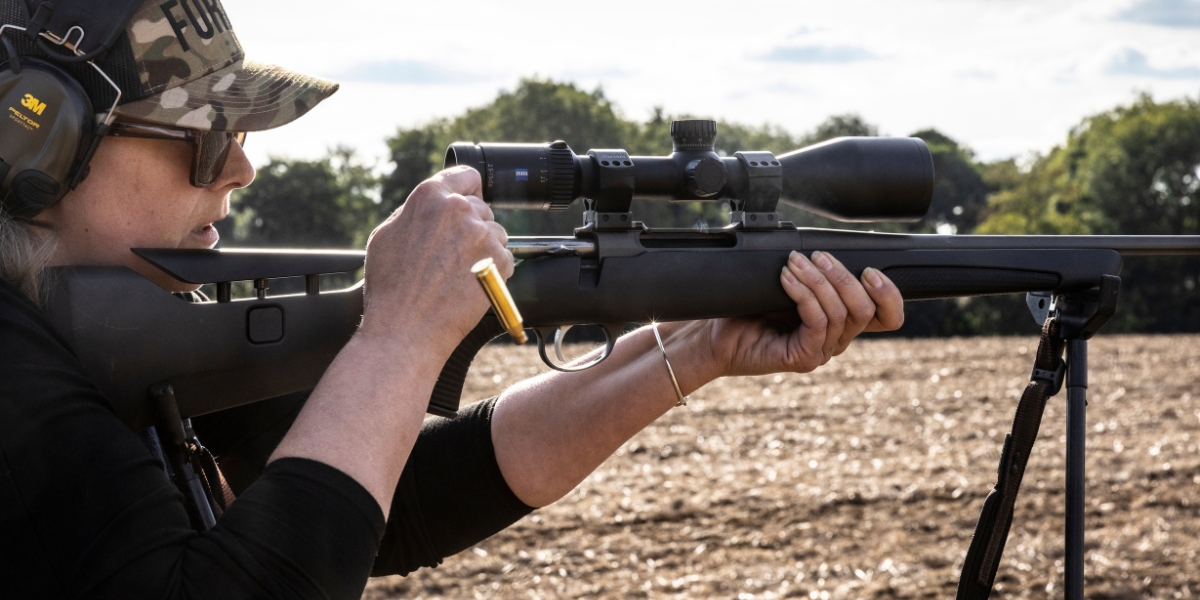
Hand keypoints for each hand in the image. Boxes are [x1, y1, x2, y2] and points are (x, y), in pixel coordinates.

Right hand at [359, 167, 510, 348]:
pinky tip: (469, 286)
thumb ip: (413, 211)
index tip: (469, 201)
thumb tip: (432, 205)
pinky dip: (494, 272)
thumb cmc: (391, 288)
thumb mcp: (386, 235)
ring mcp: (481, 234)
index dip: (468, 191)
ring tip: (457, 275)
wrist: (406, 329)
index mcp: (429, 196)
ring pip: (495, 234)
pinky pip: (505, 259)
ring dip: (484, 250)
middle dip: (472, 228)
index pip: (466, 176)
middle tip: (452, 256)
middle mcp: (458, 209)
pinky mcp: (499, 261)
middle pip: (481, 209)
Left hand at [678, 251, 903, 379]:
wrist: (713, 334)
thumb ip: (814, 269)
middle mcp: (836, 339)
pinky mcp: (804, 358)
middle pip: (865, 309)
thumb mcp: (788, 280)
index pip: (886, 316)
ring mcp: (821, 350)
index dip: (889, 294)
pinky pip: (818, 323)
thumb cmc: (746, 306)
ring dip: (818, 281)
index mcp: (840, 321)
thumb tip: (829, 245)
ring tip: (793, 263)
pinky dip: (804, 295)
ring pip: (841, 313)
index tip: (871, 269)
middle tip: (817, 256)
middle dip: (843, 276)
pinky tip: (786, 280)